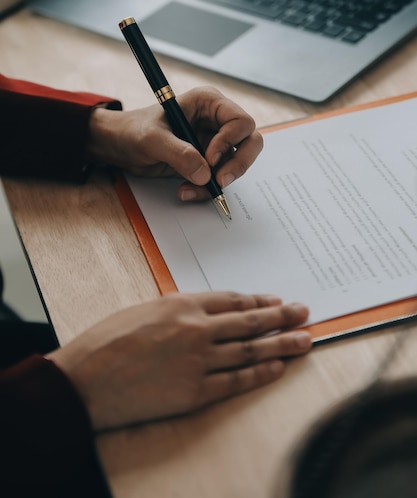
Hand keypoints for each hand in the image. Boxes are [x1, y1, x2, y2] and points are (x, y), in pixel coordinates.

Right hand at [49, 292, 310, 430]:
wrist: (86, 378)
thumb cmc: (108, 340)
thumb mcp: (145, 311)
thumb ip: (179, 311)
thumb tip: (205, 316)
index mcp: (183, 304)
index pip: (232, 299)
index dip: (257, 300)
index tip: (276, 299)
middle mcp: (197, 329)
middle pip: (250, 321)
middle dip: (281, 316)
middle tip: (304, 312)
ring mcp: (199, 360)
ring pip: (251, 350)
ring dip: (281, 344)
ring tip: (305, 340)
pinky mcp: (195, 391)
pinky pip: (236, 381)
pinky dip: (260, 374)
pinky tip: (277, 368)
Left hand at [87, 87, 262, 200]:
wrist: (119, 146)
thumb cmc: (133, 130)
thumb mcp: (152, 139)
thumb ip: (179, 154)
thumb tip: (206, 174)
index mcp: (208, 103)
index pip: (240, 121)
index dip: (230, 141)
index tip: (209, 159)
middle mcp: (216, 121)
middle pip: (250, 142)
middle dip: (238, 164)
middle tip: (220, 181)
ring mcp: (214, 142)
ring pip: (236, 164)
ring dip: (218, 182)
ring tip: (190, 189)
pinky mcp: (207, 162)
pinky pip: (219, 178)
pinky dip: (206, 189)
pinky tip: (186, 191)